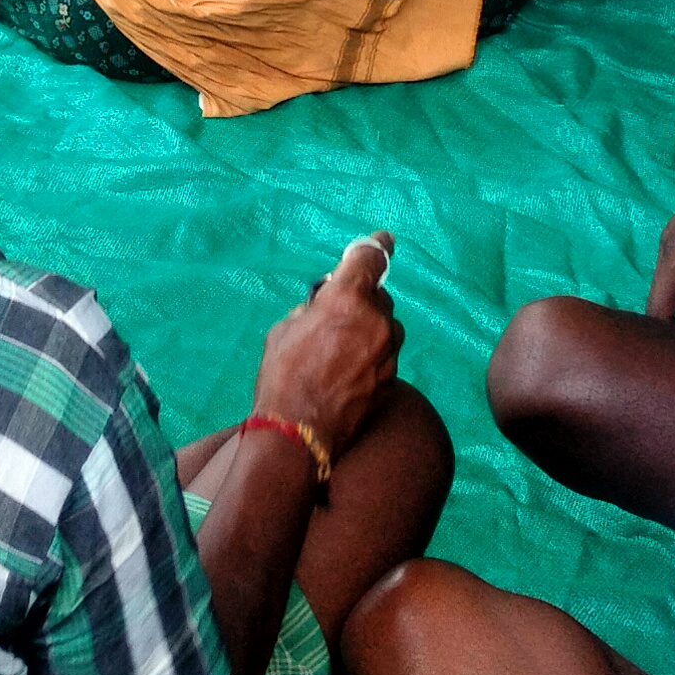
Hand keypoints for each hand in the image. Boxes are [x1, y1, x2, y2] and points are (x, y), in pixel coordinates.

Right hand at [251, 233, 400, 459]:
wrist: (299, 434)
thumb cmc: (282, 377)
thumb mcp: (284, 330)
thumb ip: (313, 309)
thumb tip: (325, 306)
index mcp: (346, 299)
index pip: (370, 258)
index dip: (376, 245)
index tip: (384, 239)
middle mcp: (375, 320)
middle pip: (378, 296)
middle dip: (361, 301)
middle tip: (336, 317)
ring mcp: (387, 352)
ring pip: (386, 327)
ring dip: (370, 329)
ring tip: (342, 349)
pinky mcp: (391, 379)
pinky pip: (385, 354)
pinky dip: (371, 355)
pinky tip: (348, 373)